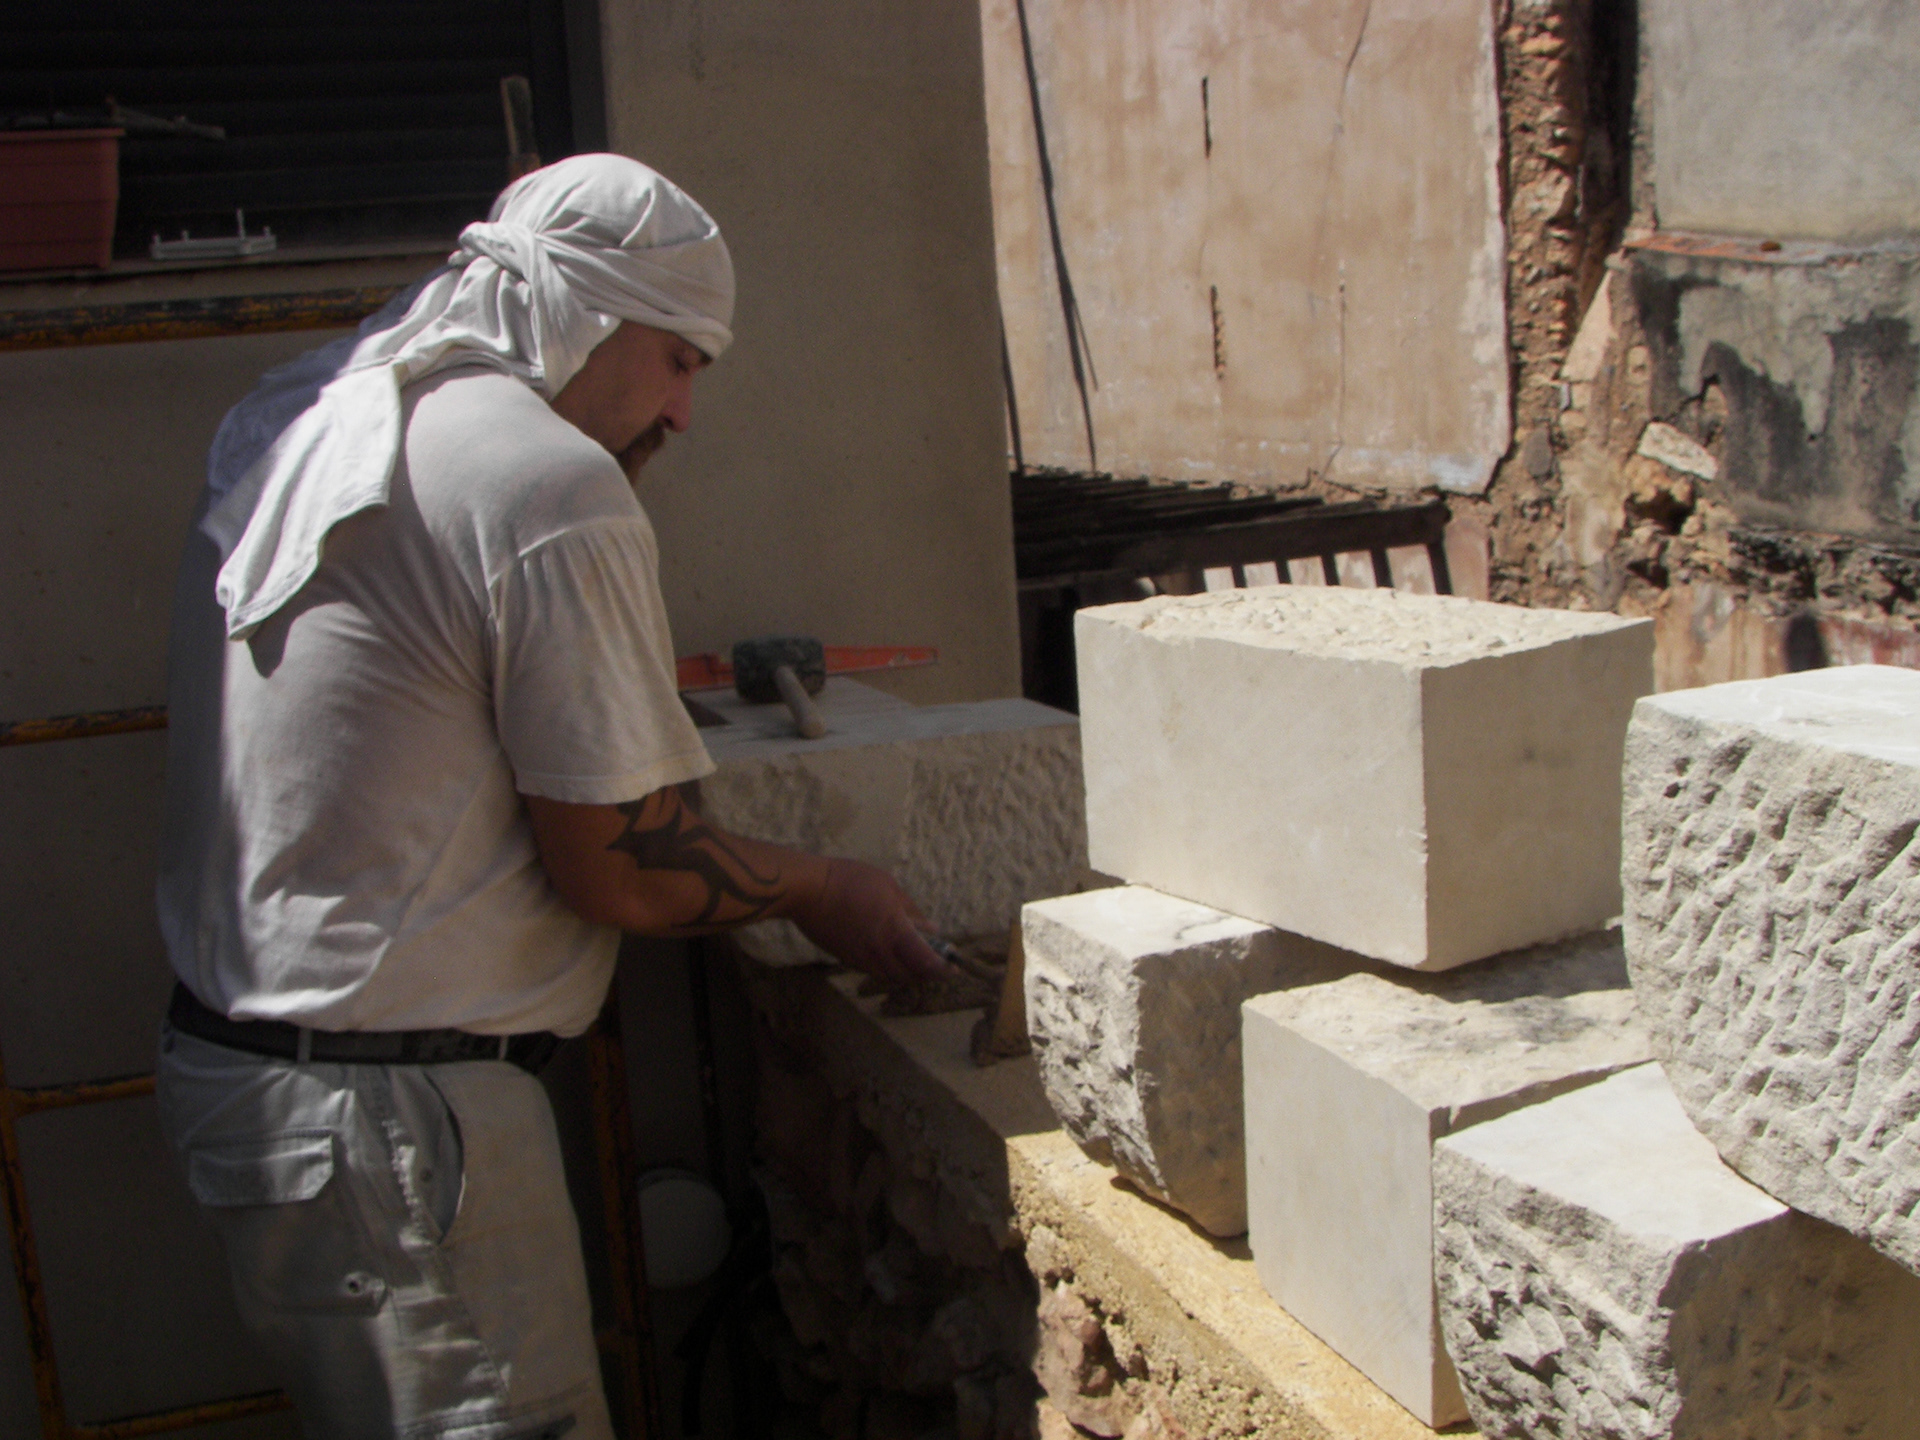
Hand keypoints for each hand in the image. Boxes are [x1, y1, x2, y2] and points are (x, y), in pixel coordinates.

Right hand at [790, 857, 951, 984]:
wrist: (807, 890)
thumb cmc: (848, 880)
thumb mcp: (887, 885)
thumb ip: (910, 910)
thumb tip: (929, 928)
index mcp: (894, 931)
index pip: (926, 962)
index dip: (942, 969)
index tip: (952, 968)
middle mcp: (879, 951)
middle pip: (910, 977)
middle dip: (926, 975)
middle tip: (935, 966)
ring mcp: (860, 958)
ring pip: (890, 977)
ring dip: (906, 974)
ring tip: (914, 962)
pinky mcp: (846, 959)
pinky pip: (873, 971)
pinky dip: (887, 969)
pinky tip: (888, 956)